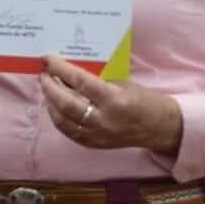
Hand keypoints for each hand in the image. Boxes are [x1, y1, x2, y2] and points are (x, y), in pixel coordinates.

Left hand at [40, 53, 183, 155]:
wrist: (160, 128)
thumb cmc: (144, 100)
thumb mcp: (122, 84)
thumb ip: (97, 80)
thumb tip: (68, 72)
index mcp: (114, 101)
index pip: (81, 82)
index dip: (61, 69)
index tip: (48, 59)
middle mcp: (104, 121)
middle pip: (66, 104)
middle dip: (49, 87)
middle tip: (43, 74)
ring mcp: (98, 136)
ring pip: (62, 121)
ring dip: (50, 103)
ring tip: (47, 88)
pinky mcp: (95, 145)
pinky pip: (69, 132)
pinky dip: (58, 118)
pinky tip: (54, 106)